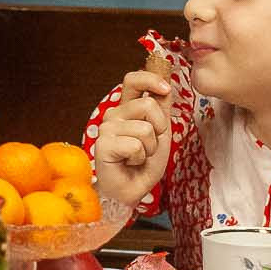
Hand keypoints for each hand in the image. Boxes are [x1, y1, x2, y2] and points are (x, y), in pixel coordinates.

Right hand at [90, 70, 175, 211]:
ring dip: (150, 148)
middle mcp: (114, 115)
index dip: (151, 79)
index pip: (133, 80)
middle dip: (159, 128)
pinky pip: (135, 145)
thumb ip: (162, 108)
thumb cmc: (143, 164)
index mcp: (127, 109)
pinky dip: (139, 158)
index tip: (166, 88)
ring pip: (145, 128)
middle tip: (149, 145)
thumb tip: (167, 84)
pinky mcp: (103, 144)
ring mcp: (106, 128)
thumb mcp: (161, 132)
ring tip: (139, 157)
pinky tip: (130, 163)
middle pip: (148, 104)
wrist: (131, 190)